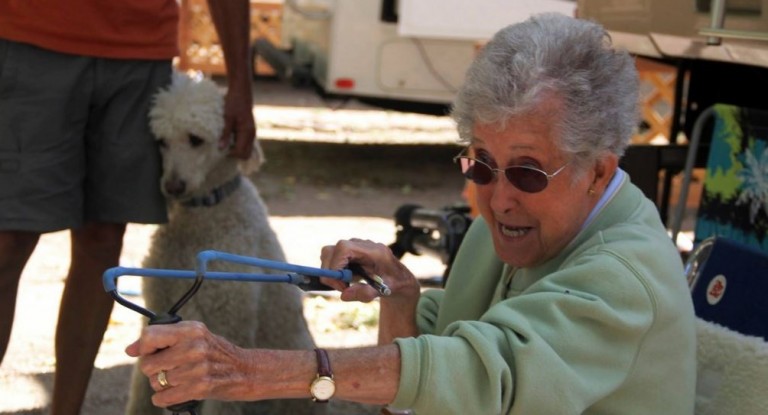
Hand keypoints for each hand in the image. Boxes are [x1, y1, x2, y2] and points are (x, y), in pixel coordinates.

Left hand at [125, 321, 245, 406]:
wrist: (246, 371)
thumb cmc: (216, 354)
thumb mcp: (196, 337)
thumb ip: (164, 339)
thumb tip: (130, 350)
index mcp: (192, 330)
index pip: (150, 336)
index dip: (143, 347)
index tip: (149, 352)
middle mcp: (194, 346)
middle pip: (148, 363)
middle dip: (154, 370)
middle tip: (169, 369)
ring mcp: (197, 367)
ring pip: (156, 382)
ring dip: (162, 385)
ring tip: (178, 380)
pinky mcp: (200, 387)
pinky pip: (163, 397)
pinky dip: (164, 399)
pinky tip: (174, 393)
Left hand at [220, 88, 256, 160]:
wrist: (242, 92)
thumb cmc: (234, 102)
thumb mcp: (227, 117)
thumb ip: (225, 133)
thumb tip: (221, 148)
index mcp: (247, 132)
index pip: (240, 153)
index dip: (230, 154)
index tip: (220, 148)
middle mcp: (251, 135)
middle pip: (246, 155)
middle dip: (234, 155)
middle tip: (223, 147)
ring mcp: (251, 134)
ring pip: (246, 151)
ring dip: (236, 150)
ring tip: (225, 142)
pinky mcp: (249, 132)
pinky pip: (245, 144)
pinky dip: (237, 145)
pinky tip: (229, 138)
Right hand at [319, 239, 419, 302]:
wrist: (397, 278)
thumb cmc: (393, 284)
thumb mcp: (384, 292)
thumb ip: (366, 293)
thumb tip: (344, 295)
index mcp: (373, 251)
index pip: (343, 248)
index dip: (335, 265)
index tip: (341, 284)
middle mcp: (361, 244)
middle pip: (331, 250)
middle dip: (331, 272)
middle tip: (343, 288)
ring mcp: (353, 246)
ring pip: (328, 254)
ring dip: (332, 272)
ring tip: (346, 284)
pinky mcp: (348, 251)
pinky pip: (331, 258)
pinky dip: (334, 271)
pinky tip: (347, 279)